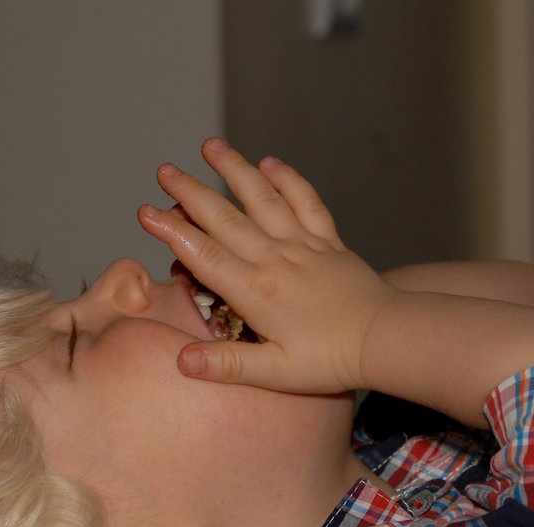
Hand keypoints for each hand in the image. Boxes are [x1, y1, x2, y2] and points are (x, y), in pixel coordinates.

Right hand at [137, 138, 397, 393]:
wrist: (387, 340)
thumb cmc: (331, 362)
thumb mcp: (274, 373)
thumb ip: (227, 365)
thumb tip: (181, 360)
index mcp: (256, 292)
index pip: (203, 255)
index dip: (171, 232)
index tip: (146, 212)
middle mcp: (276, 260)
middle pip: (225, 218)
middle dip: (190, 192)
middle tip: (164, 170)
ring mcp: (303, 246)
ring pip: (262, 199)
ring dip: (235, 170)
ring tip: (211, 145)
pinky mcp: (328, 243)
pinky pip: (306, 202)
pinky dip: (288, 180)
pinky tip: (271, 163)